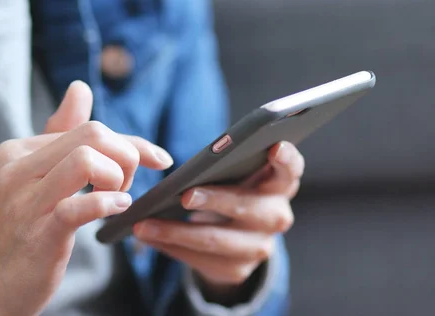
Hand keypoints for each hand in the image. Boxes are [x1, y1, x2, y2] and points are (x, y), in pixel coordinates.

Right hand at [0, 81, 173, 315]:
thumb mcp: (34, 178)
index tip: (158, 158)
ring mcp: (25, 201)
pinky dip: (109, 203)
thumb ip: (59, 135)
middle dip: (126, 156)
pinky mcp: (38, 233)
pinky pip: (81, 205)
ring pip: (87, 159)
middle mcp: (16, 168)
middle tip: (126, 185)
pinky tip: (118, 208)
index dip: (131, 142)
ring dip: (118, 177)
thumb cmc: (20, 231)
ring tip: (117, 197)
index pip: (87, 127)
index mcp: (17, 150)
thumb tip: (79, 88)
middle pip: (92, 134)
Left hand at [133, 141, 303, 302]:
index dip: (286, 159)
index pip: (290, 169)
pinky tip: (149, 237)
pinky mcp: (237, 270)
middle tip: (184, 195)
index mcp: (280, 184)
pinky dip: (171, 246)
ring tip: (144, 224)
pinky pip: (200, 260)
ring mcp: (259, 247)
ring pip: (216, 240)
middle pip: (247, 207)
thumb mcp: (235, 173)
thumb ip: (226, 162)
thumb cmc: (231, 188)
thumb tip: (188, 162)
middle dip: (215, 200)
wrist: (237, 235)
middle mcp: (276, 216)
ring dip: (176, 232)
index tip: (275, 146)